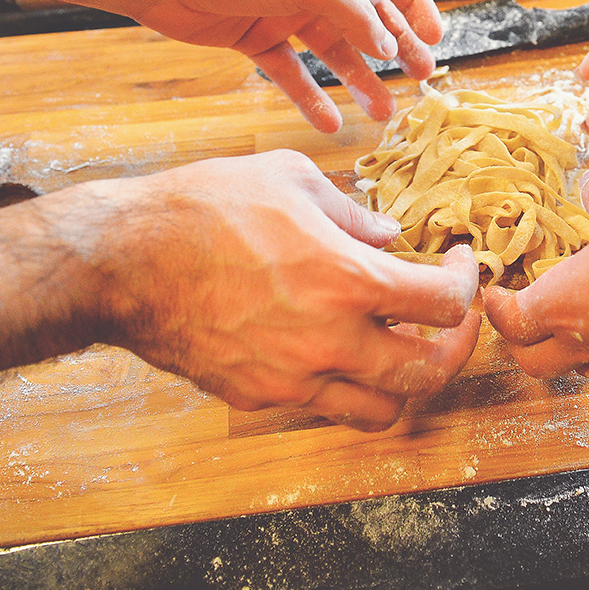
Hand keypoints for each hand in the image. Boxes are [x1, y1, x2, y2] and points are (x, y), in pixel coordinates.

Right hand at [95, 150, 478, 430]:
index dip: (466, 283)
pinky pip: (323, 405)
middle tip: (455, 321)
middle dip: (457, 346)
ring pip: (381, 410)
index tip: (460, 265)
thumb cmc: (203, 209)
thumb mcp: (290, 179)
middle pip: (429, 372)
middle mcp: (330, 343)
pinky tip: (337, 348)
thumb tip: (388, 236)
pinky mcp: (259, 395)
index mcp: (348, 282)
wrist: (121, 262)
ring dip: (405, 380)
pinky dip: (346, 384)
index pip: (445, 304)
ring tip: (400, 345)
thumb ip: (353, 211)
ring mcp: (293, 379)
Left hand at [126, 0, 443, 132]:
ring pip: (335, 53)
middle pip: (370, 20)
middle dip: (398, 50)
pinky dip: (311, 99)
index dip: (418, 7)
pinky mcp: (257, 40)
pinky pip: (293, 75)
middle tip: (420, 81)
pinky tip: (328, 124)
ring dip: (360, 82)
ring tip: (383, 113)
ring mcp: (286, 14)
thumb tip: (390, 46)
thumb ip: (354, 14)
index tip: (435, 39)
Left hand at [482, 169, 588, 378]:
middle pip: (531, 361)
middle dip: (518, 341)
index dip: (494, 306)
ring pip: (575, 368)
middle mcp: (582, 341)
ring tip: (571, 318)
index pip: (506, 320)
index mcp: (559, 304)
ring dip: (562, 349)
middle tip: (522, 314)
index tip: (494, 290)